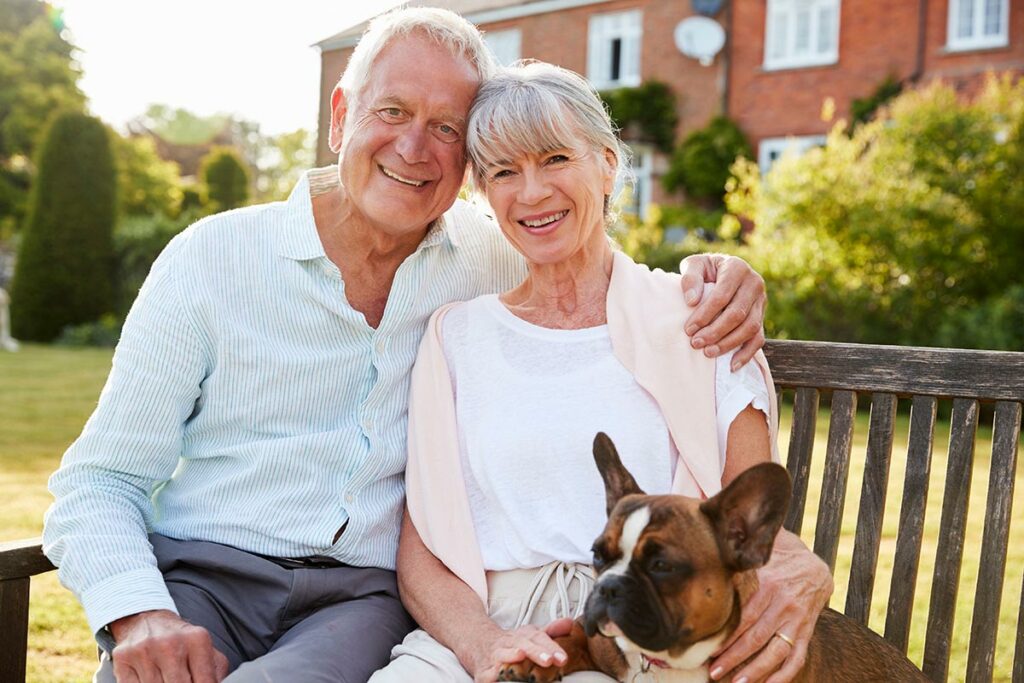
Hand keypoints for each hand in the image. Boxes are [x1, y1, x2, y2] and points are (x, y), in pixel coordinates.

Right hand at [109, 609, 228, 682]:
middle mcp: (170, 643)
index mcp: (196, 639)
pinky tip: (151, 680)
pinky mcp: (123, 659)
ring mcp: (144, 651)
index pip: (205, 681)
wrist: (147, 619)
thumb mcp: (203, 649)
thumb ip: (214, 671)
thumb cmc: (181, 641)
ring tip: (167, 679)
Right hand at [471, 618, 574, 682]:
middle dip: (536, 652)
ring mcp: (494, 657)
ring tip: (520, 656)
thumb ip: (550, 632)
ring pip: (502, 656)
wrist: (476, 640)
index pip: (539, 638)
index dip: (551, 647)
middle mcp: (508, 644)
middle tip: (548, 660)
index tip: (562, 657)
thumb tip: (569, 624)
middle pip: (523, 645)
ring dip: (511, 657)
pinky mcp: (482, 672)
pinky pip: (486, 675)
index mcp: (522, 636)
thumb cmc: (509, 642)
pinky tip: (495, 677)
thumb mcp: (529, 634)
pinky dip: (491, 676)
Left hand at [679, 253, 766, 368]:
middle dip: (715, 332)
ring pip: (750, 328)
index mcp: (737, 268)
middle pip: (737, 314)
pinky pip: (759, 338)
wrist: (721, 271)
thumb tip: (691, 300)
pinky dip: (747, 354)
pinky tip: (732, 366)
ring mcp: (761, 301)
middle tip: (695, 343)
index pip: (722, 296)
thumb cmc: (705, 270)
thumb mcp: (694, 265)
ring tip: (708, 353)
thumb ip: (691, 277)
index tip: (688, 329)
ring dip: (728, 344)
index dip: (705, 315)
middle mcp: (754, 283)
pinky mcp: (762, 316)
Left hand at [709, 532, 831, 682]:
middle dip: (732, 656)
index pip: (744, 613)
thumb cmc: (774, 555)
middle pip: (755, 636)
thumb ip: (737, 539)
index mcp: (767, 582)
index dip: (726, 632)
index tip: (706, 646)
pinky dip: (782, 676)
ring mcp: (796, 620)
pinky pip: (796, 659)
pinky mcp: (805, 633)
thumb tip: (713, 503)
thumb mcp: (757, 545)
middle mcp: (783, 603)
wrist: (814, 565)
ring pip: (774, 652)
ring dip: (754, 671)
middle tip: (712, 671)